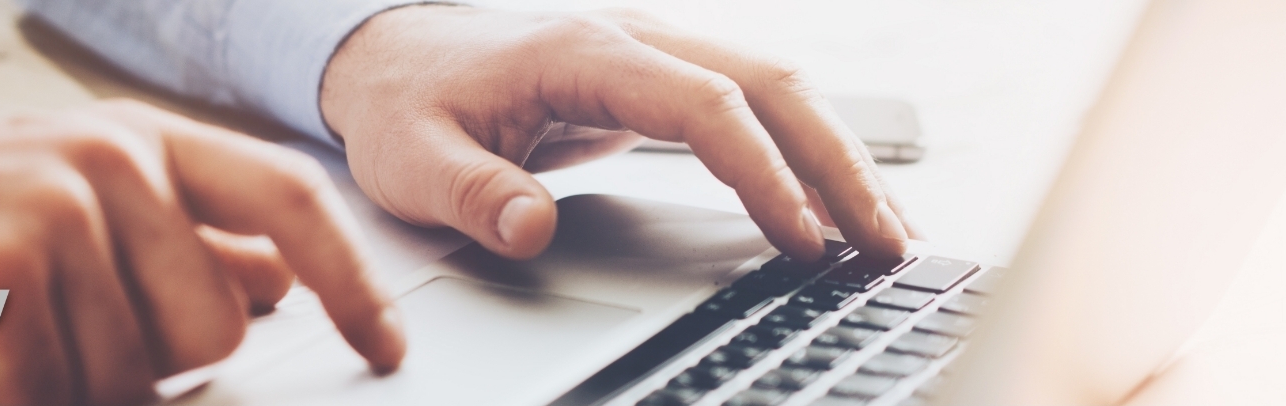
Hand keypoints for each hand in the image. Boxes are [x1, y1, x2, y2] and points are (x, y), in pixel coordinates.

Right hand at [0, 100, 402, 404]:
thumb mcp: (71, 198)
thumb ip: (181, 234)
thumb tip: (276, 277)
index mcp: (140, 140)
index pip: (289, 201)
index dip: (352, 279)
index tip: (384, 343)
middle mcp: (113, 162)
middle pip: (217, 324)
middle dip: (155, 362)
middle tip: (65, 336)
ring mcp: (61, 216)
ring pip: (140, 376)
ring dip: (76, 385)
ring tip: (5, 336)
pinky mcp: (9, 280)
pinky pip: (64, 396)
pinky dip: (22, 402)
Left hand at [322, 6, 921, 259]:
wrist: (396, 56)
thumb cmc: (409, 105)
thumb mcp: (414, 159)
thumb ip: (472, 193)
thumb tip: (530, 228)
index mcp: (584, 52)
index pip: (704, 105)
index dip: (761, 172)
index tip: (800, 237)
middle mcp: (637, 38)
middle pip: (771, 84)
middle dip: (839, 163)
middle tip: (886, 244)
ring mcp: (657, 52)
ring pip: (778, 87)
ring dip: (839, 155)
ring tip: (889, 233)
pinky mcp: (664, 77)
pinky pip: (756, 103)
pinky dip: (807, 148)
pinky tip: (838, 200)